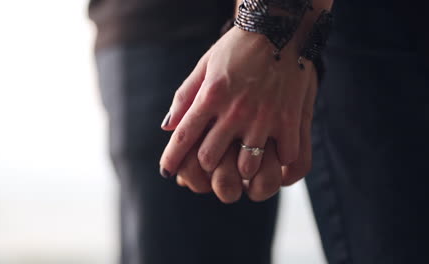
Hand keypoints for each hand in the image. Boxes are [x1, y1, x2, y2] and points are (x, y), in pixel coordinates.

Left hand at [160, 26, 316, 191]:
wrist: (282, 29)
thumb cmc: (239, 48)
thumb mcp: (206, 65)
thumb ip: (185, 96)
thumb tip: (167, 126)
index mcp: (211, 95)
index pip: (184, 136)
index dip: (171, 158)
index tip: (166, 172)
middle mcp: (235, 110)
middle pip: (209, 158)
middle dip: (206, 164)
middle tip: (213, 159)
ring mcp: (264, 117)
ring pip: (245, 166)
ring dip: (242, 167)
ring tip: (244, 159)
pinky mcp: (289, 120)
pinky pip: (283, 157)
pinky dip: (278, 160)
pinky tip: (274, 152)